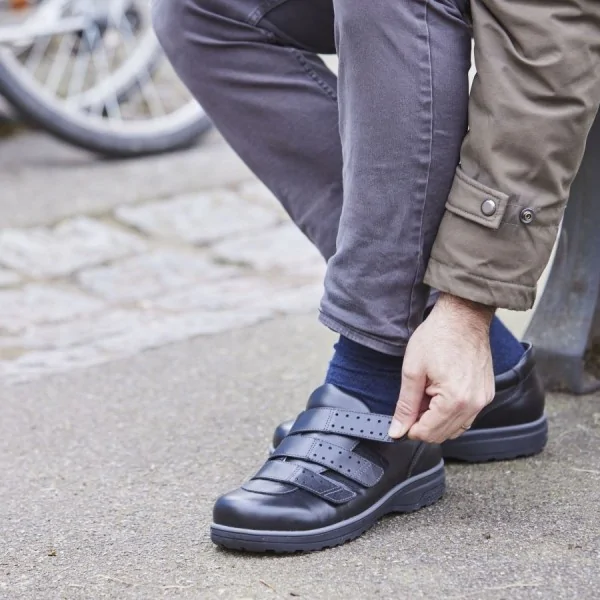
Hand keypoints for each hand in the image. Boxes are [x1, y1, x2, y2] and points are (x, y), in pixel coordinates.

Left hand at [388, 293, 494, 442]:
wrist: (463, 316)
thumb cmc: (438, 336)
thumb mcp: (412, 370)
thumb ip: (405, 405)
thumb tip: (397, 430)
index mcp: (455, 400)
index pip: (428, 433)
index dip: (409, 428)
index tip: (402, 419)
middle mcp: (474, 404)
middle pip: (442, 434)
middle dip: (423, 423)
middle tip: (413, 401)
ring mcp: (483, 399)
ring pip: (455, 428)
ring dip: (437, 419)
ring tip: (427, 393)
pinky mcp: (486, 394)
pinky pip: (466, 416)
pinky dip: (450, 412)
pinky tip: (440, 394)